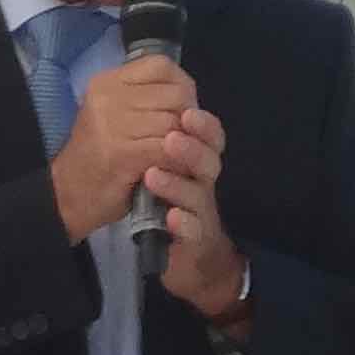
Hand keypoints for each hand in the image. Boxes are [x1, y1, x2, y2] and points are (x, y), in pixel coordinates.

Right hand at [51, 52, 197, 241]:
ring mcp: (113, 124)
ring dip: (187, 145)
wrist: (67, 196)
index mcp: (108, 82)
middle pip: (175, 95)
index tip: (182, 111)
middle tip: (186, 140)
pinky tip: (173, 171)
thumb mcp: (115, 116)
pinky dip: (178, 163)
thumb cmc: (98, 158)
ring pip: (175, 124)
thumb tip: (189, 97)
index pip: (162, 66)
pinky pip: (168, 151)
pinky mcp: (122, 154)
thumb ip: (146, 100)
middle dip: (190, 120)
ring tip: (180, 158)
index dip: (182, 88)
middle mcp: (108, 96)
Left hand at [139, 102, 244, 318]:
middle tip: (171, 138)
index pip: (208, 133)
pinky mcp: (195, 240)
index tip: (184, 110)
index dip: (200, 122)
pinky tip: (170, 217)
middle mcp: (203, 182)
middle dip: (192, 147)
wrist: (180, 253)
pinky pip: (194, 231)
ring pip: (200, 194)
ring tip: (152, 176)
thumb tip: (144, 101)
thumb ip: (159, 136)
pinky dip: (184, 223)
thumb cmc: (167, 201)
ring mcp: (201, 212)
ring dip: (179, 184)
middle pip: (210, 158)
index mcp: (198, 158)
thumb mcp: (162, 165)